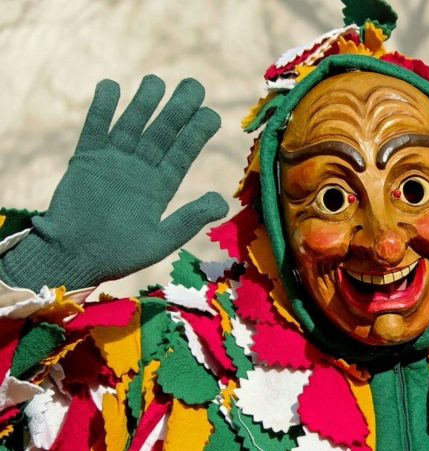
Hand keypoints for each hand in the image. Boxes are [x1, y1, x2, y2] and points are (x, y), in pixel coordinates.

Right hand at [0, 75, 227, 290]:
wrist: (72, 258)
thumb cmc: (118, 255)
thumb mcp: (161, 240)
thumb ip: (190, 219)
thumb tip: (221, 201)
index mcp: (161, 186)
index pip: (183, 152)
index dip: (196, 133)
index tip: (211, 114)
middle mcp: (140, 169)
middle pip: (162, 132)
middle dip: (178, 109)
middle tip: (194, 85)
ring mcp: (113, 161)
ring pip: (132, 125)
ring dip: (144, 102)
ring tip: (156, 81)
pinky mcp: (85, 160)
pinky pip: (94, 129)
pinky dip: (102, 108)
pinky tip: (111, 86)